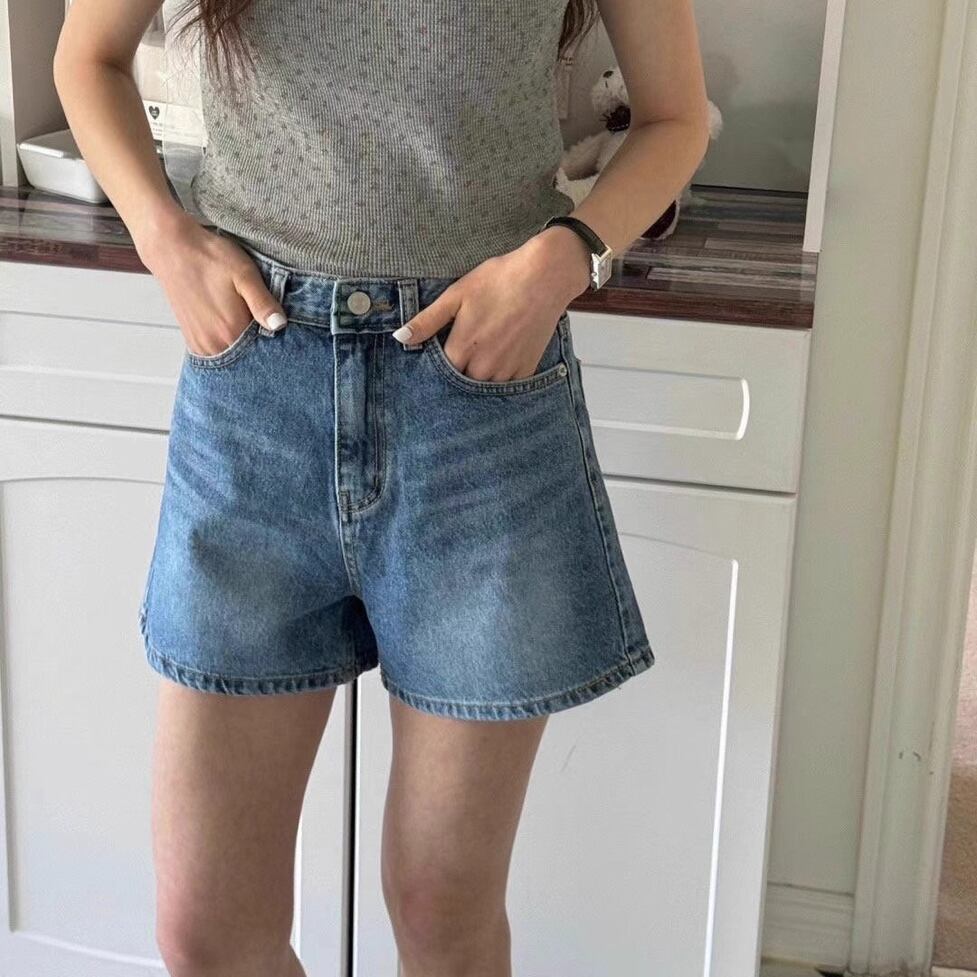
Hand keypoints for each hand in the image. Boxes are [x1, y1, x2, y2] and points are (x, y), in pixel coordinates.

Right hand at [137, 212, 287, 357]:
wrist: (171, 248)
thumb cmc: (210, 257)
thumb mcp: (245, 274)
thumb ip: (262, 302)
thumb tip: (279, 325)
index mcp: (230, 331)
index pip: (264, 352)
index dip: (277, 341)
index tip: (279, 326)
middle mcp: (214, 345)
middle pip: (248, 358)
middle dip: (261, 346)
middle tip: (260, 319)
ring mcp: (200, 345)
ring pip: (233, 357)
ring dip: (244, 346)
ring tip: (244, 319)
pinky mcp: (192, 340)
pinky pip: (218, 353)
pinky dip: (229, 344)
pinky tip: (232, 326)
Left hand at [390, 227, 590, 382]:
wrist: (545, 277)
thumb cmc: (499, 280)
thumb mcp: (457, 295)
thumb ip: (427, 321)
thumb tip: (400, 338)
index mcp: (463, 349)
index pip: (440, 373)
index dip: (437, 365)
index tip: (440, 352)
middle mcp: (484, 367)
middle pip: (461, 384)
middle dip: (458, 372)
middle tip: (463, 350)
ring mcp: (508, 371)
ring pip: (484, 388)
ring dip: (479, 377)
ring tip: (481, 354)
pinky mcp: (527, 369)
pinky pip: (508, 386)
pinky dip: (500, 378)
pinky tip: (500, 358)